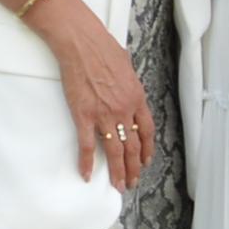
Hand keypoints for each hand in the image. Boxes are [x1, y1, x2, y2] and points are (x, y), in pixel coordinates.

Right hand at [53, 22, 158, 187]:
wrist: (81, 43)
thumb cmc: (102, 48)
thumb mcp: (126, 66)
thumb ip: (129, 84)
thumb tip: (127, 89)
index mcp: (136, 97)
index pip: (146, 131)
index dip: (147, 149)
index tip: (145, 161)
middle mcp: (124, 110)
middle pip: (133, 147)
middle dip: (134, 168)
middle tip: (132, 182)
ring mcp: (104, 114)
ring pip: (114, 151)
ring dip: (117, 172)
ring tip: (118, 186)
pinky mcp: (84, 115)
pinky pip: (87, 146)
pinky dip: (87, 163)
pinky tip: (87, 175)